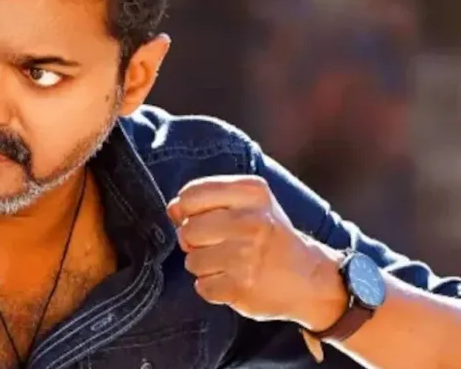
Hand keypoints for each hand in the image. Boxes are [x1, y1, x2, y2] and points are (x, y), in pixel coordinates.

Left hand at [166, 175, 347, 330]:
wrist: (309, 278)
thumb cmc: (268, 236)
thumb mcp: (248, 204)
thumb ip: (206, 200)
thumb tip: (172, 209)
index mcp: (252, 193)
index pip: (191, 195)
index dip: (186, 210)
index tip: (200, 218)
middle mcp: (251, 221)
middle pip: (187, 229)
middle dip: (194, 241)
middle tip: (218, 245)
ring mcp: (246, 256)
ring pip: (191, 260)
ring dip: (204, 266)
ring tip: (229, 264)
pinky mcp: (241, 287)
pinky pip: (201, 287)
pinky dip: (212, 288)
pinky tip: (233, 281)